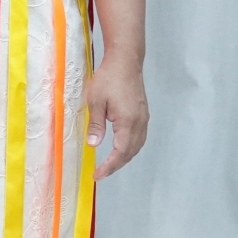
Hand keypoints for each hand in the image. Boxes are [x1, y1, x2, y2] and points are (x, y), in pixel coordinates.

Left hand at [87, 52, 148, 176]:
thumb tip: (93, 145)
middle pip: (131, 152)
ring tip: (110, 165)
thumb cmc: (108, 79)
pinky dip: (130, 147)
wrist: (125, 62)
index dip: (110, 166)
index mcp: (128, 122)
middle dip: (116, 165)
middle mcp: (140, 123)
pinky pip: (139, 137)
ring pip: (137, 145)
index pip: (120, 152)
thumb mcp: (96, 102)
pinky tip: (121, 148)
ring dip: (124, 157)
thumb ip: (96, 125)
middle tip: (101, 173)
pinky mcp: (143, 113)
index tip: (98, 175)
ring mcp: (144, 118)